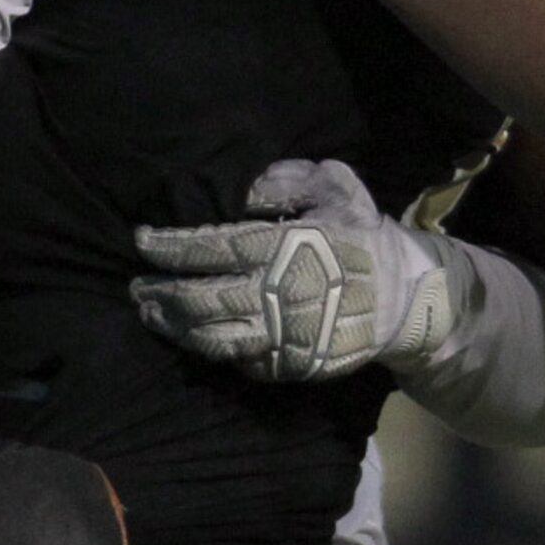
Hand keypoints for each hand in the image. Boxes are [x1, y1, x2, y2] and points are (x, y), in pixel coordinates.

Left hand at [130, 158, 476, 382]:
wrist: (408, 295)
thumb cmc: (363, 233)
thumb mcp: (337, 185)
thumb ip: (289, 180)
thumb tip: (246, 192)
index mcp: (286, 247)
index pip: (214, 247)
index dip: (172, 247)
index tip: (141, 240)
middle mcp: (281, 294)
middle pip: (204, 299)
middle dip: (162, 293)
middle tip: (136, 288)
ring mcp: (288, 335)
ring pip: (216, 338)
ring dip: (177, 328)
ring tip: (152, 315)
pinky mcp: (296, 364)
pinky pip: (245, 362)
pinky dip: (216, 352)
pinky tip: (197, 339)